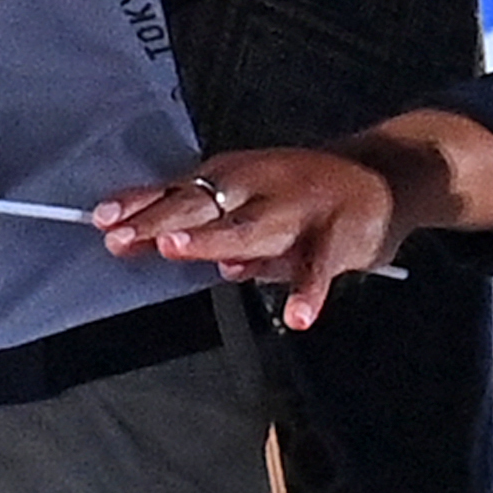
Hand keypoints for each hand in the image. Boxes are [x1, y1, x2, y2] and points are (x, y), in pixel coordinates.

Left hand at [94, 112, 492, 329]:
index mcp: (240, 176)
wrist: (390, 174)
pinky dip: (309, 292)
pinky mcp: (339, 238)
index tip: (102, 219)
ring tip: (181, 251)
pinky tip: (296, 318)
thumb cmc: (314, 191)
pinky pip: (320, 269)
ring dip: (216, 240)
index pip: (181, 190)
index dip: (142, 205)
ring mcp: (302, 211)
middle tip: (124, 237)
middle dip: (163, 220)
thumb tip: (203, 264)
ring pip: (253, 229)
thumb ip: (227, 231)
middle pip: (204, 204)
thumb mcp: (262, 199)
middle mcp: (264, 187)